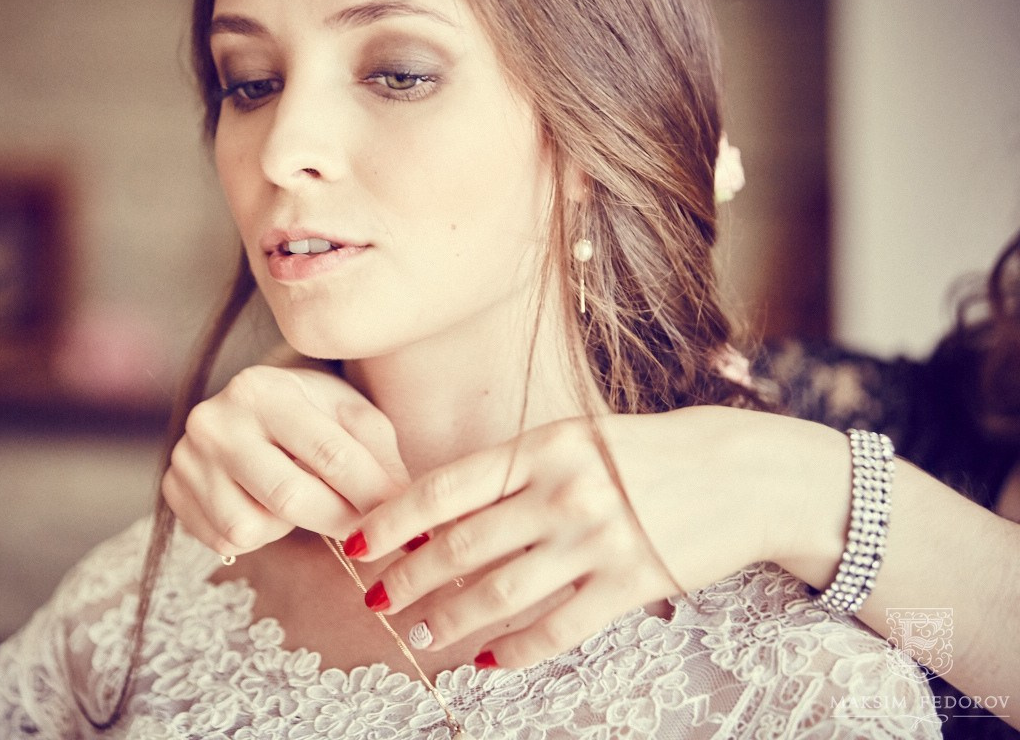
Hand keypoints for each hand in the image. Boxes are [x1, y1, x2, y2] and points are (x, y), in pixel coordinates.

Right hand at [162, 365, 408, 556]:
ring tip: (304, 501)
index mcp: (261, 389)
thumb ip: (378, 452)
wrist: (252, 408)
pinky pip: (226, 540)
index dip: (371, 493)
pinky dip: (258, 534)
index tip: (403, 516)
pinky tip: (268, 506)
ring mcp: (187, 459)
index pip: (328, 452)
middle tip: (370, 533)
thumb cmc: (312, 411)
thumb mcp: (350, 413)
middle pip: (288, 496)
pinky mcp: (174, 493)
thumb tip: (400, 504)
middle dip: (339, 521)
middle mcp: (214, 420)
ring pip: (251, 526)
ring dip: (290, 528)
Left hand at [347, 407, 848, 667]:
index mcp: (542, 446)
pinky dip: (515, 652)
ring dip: (449, 620)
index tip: (355, 542)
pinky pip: (558, 630)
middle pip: (461, 547)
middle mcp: (562, 491)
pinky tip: (488, 662)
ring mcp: (597, 540)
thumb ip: (516, 471)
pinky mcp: (631, 585)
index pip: (445, 488)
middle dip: (408, 578)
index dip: (392, 519)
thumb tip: (443, 513)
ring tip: (419, 634)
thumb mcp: (578, 439)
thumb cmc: (650, 452)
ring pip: (500, 594)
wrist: (744, 472)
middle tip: (376, 600)